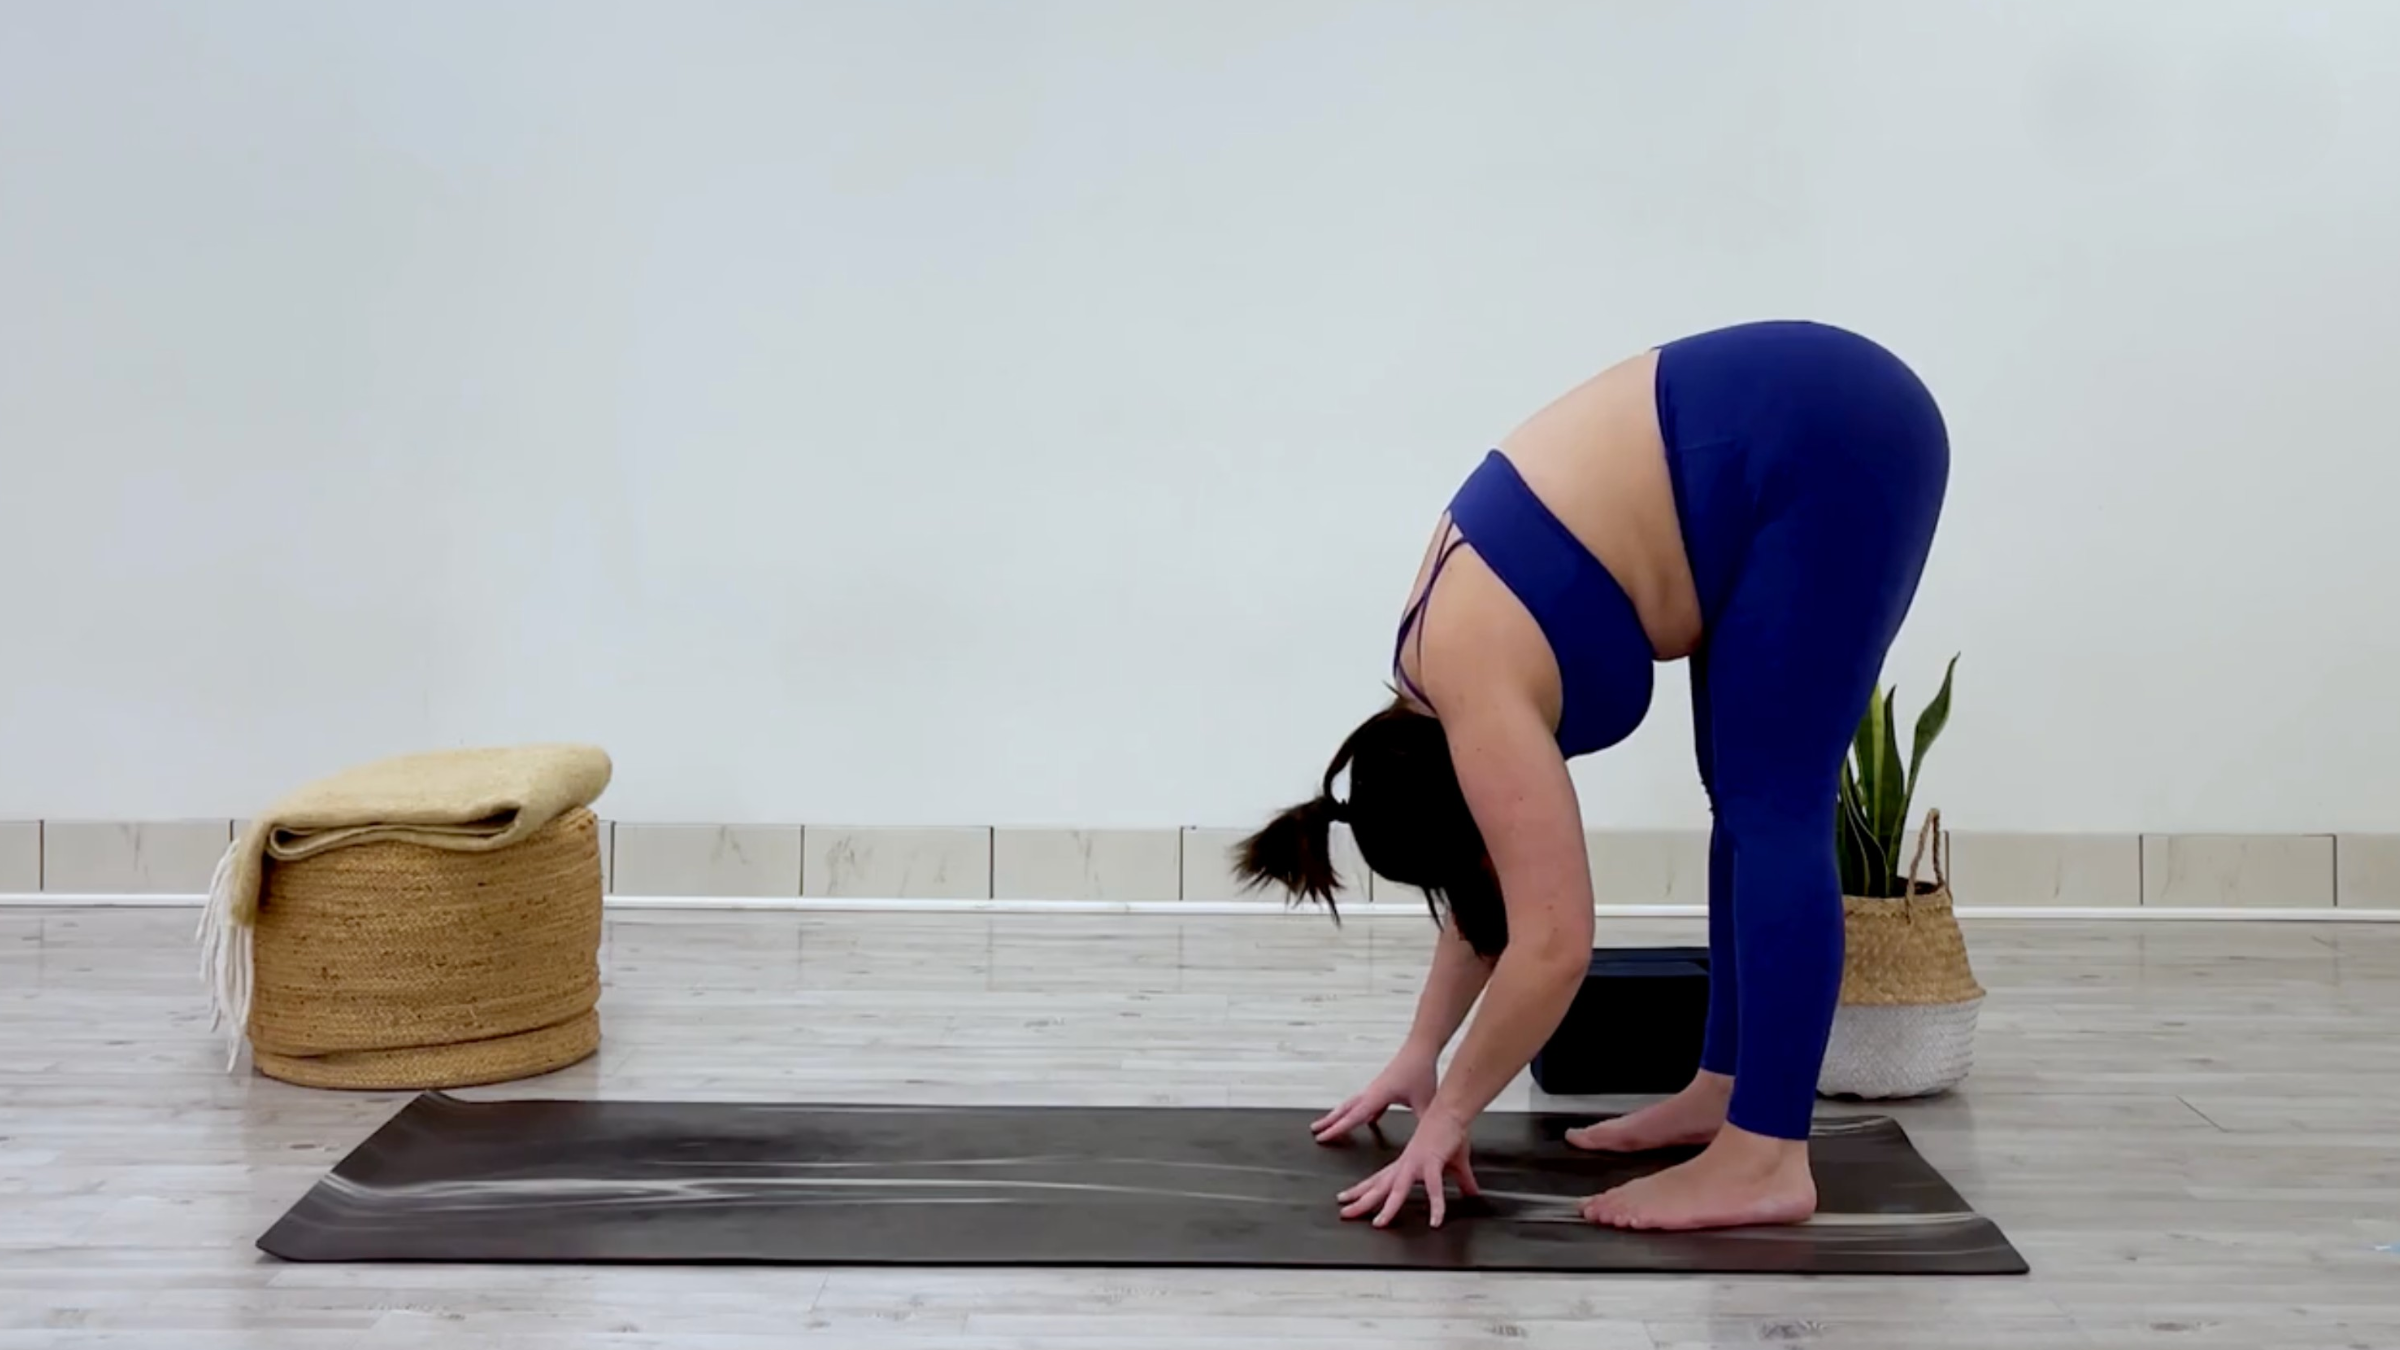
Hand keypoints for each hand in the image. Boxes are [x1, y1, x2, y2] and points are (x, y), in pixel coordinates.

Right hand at [1312, 1046, 1438, 1142]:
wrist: (1421, 1048)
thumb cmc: (1420, 1070)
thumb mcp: (1424, 1102)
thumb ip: (1422, 1123)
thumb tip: (1424, 1142)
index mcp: (1377, 1096)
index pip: (1353, 1117)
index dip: (1337, 1129)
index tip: (1322, 1137)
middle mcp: (1372, 1092)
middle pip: (1345, 1109)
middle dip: (1329, 1120)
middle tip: (1315, 1130)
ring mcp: (1376, 1089)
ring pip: (1354, 1105)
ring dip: (1341, 1115)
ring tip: (1332, 1124)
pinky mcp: (1384, 1087)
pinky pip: (1370, 1104)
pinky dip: (1365, 1114)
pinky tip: (1370, 1121)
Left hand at [1337, 1109, 1478, 1228]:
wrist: (1453, 1111)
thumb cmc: (1449, 1132)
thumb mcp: (1454, 1164)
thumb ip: (1461, 1181)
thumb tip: (1471, 1193)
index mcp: (1405, 1163)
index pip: (1378, 1179)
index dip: (1361, 1190)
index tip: (1346, 1198)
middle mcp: (1406, 1165)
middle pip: (1379, 1186)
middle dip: (1361, 1201)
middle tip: (1345, 1213)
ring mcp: (1417, 1164)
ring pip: (1398, 1189)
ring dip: (1388, 1207)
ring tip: (1380, 1223)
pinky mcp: (1433, 1163)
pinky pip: (1434, 1188)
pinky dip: (1435, 1205)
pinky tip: (1436, 1220)